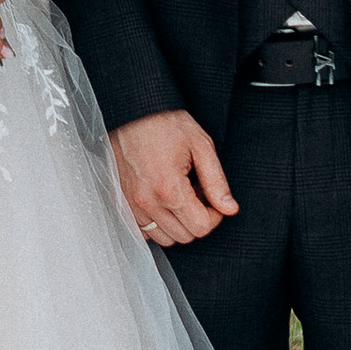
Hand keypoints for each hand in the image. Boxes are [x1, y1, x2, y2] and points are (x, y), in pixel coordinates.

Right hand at [111, 109, 237, 247]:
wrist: (131, 111)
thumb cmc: (165, 123)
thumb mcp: (201, 145)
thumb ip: (217, 182)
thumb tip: (229, 209)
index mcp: (169, 188)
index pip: (201, 227)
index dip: (215, 215)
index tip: (213, 198)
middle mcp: (147, 202)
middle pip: (184, 236)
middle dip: (197, 218)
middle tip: (197, 192)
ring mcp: (131, 205)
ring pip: (164, 237)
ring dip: (177, 223)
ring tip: (179, 196)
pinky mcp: (120, 202)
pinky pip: (143, 232)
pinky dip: (156, 224)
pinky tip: (162, 203)